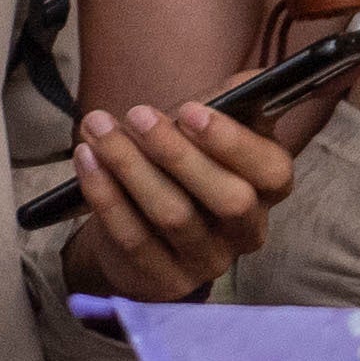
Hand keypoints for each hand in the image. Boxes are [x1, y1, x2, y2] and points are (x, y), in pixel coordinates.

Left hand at [62, 95, 303, 306]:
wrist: (139, 221)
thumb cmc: (180, 164)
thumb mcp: (206, 130)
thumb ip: (228, 103)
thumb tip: (251, 80)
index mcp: (266, 189)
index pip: (272, 172)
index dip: (234, 143)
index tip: (190, 111)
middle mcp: (246, 231)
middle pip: (228, 200)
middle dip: (178, 154)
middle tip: (138, 116)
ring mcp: (208, 261)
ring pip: (174, 216)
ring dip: (131, 166)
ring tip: (98, 129)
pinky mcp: (166, 280)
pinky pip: (134, 239)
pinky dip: (107, 196)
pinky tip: (87, 161)